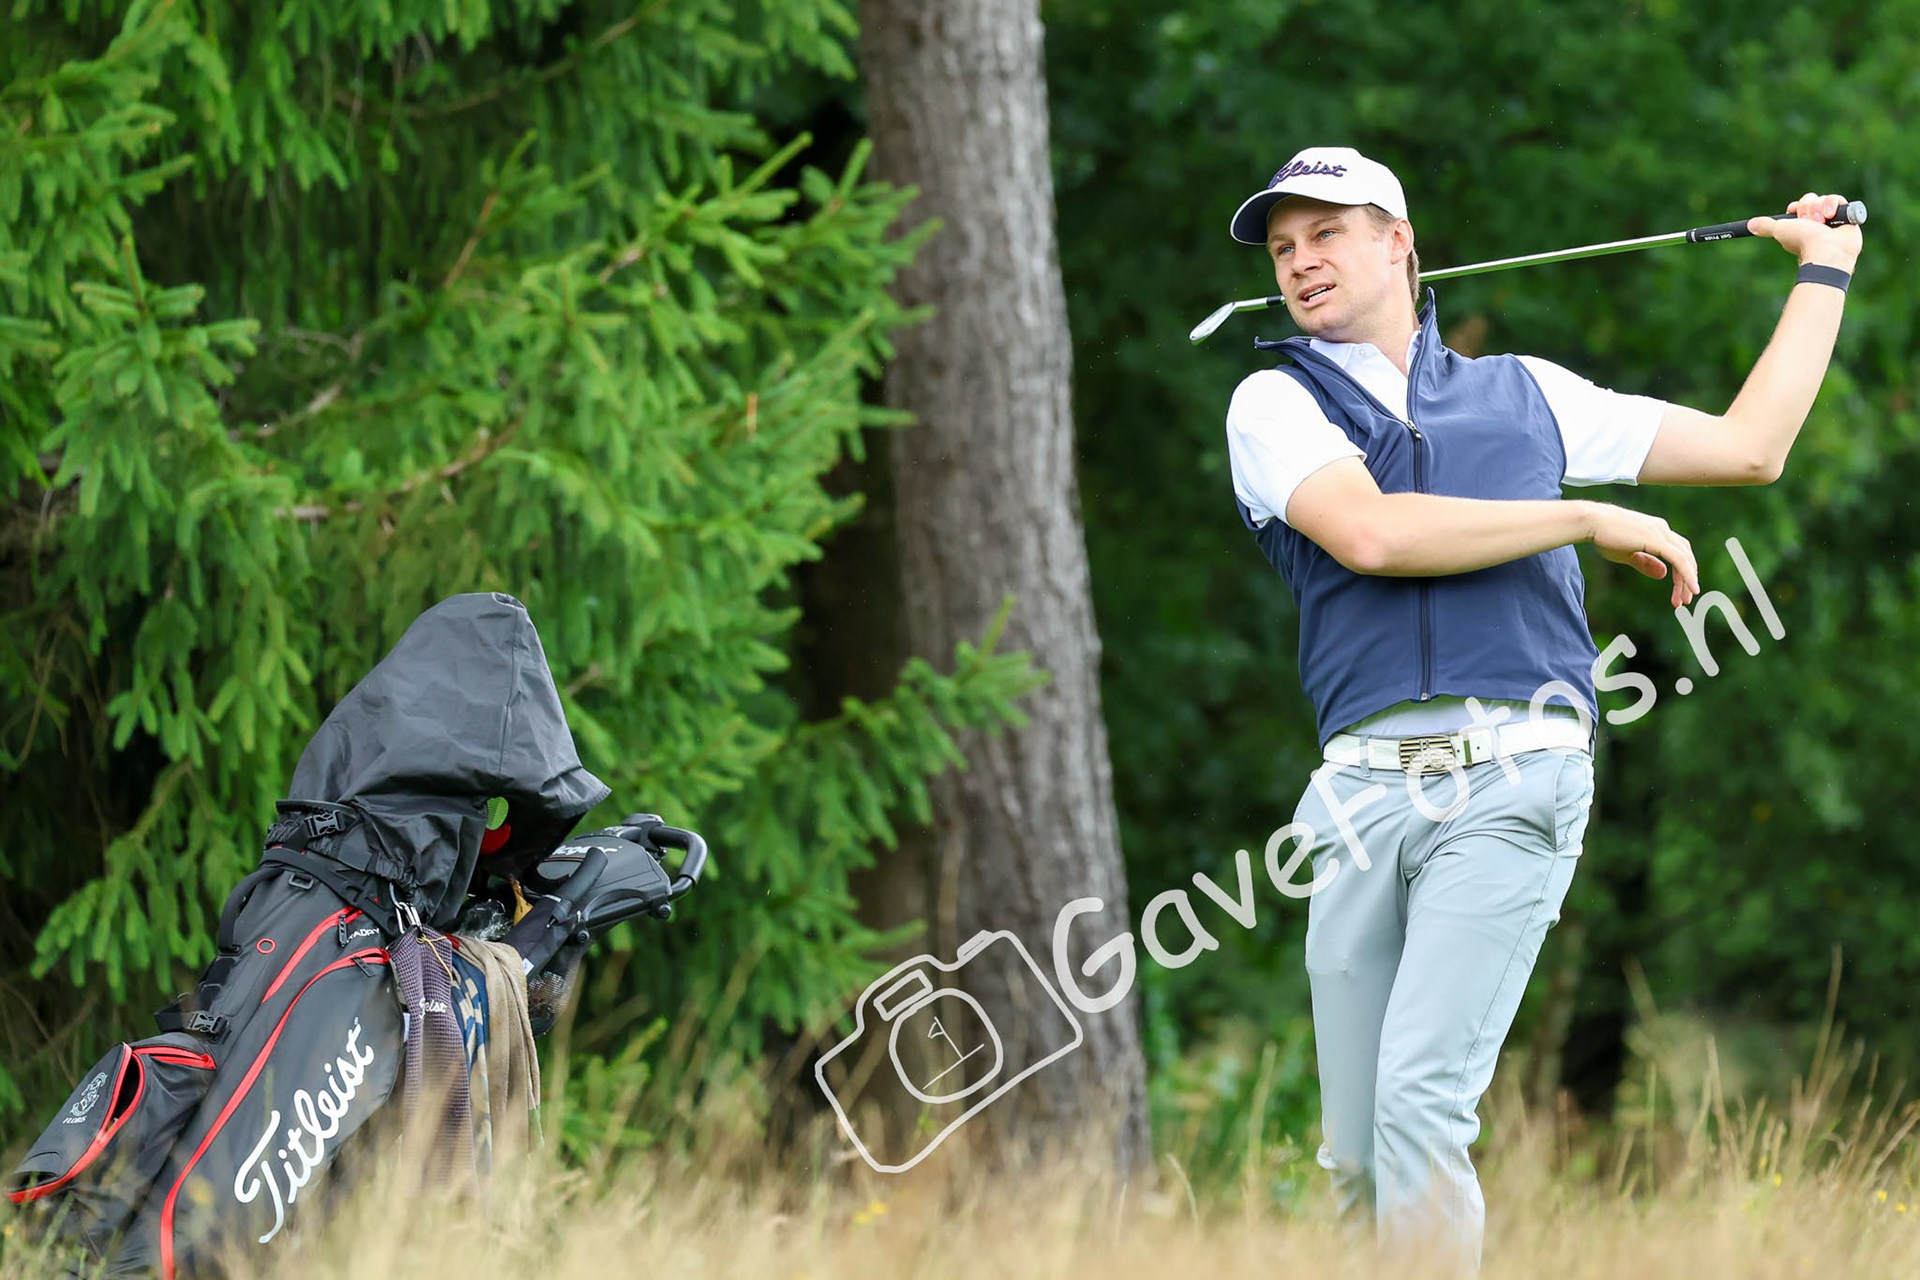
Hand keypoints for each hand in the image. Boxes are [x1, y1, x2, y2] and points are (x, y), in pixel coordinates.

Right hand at [1585, 502, 1699, 606]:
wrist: (1591, 522)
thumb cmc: (1604, 536)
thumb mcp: (1627, 554)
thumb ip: (1646, 563)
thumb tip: (1663, 574)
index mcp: (1657, 530)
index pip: (1678, 552)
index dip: (1682, 572)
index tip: (1678, 592)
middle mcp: (1663, 529)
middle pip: (1685, 556)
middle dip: (1687, 579)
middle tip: (1685, 600)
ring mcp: (1661, 533)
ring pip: (1685, 559)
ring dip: (1687, 580)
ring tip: (1685, 600)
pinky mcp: (1657, 540)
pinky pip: (1679, 560)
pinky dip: (1687, 575)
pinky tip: (1690, 588)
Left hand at [1747, 192, 1861, 269]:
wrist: (1828, 250)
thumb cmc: (1804, 242)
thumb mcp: (1781, 231)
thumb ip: (1766, 227)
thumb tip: (1750, 225)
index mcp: (1803, 225)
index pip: (1800, 205)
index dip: (1798, 206)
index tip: (1795, 212)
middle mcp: (1817, 222)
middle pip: (1811, 200)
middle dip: (1808, 208)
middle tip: (1811, 223)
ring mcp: (1832, 219)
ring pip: (1824, 199)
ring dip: (1821, 208)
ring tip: (1823, 222)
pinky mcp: (1847, 216)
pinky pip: (1839, 200)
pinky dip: (1834, 205)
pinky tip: (1832, 216)